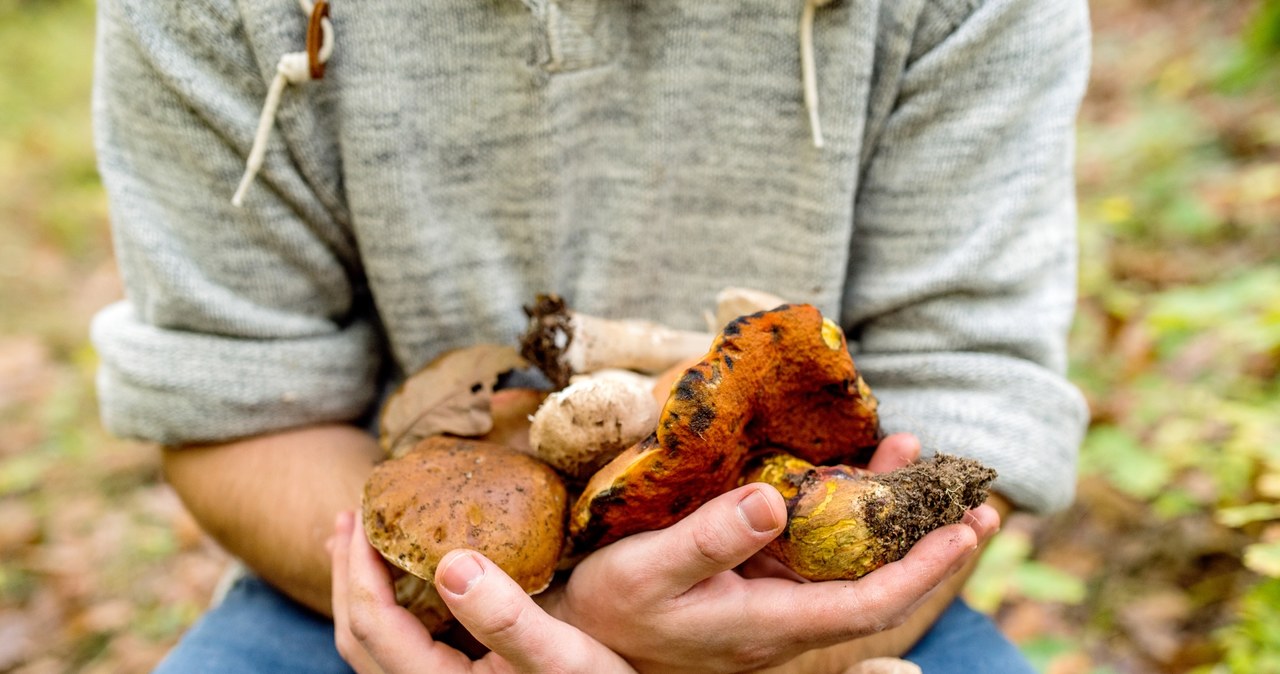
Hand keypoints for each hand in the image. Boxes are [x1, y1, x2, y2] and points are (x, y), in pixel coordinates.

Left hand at [328, 510, 634, 673]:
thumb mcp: (565, 656)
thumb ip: (507, 616)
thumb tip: (448, 560)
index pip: (373, 623)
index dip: (360, 567)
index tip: (365, 513)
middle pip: (359, 638)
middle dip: (348, 575)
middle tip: (349, 518)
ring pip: (375, 647)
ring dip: (362, 591)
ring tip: (361, 543)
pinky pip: (402, 648)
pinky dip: (392, 608)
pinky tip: (412, 581)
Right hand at [541, 434, 1000, 673]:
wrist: (586, 633)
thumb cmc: (615, 605)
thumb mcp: (651, 570)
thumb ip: (709, 539)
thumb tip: (773, 501)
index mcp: (769, 623)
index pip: (868, 604)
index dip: (922, 570)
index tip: (964, 530)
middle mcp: (786, 619)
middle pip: (876, 586)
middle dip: (931, 546)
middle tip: (980, 502)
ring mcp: (776, 602)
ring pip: (851, 564)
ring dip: (890, 519)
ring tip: (916, 462)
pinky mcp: (761, 584)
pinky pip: (820, 550)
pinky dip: (845, 512)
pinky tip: (852, 474)